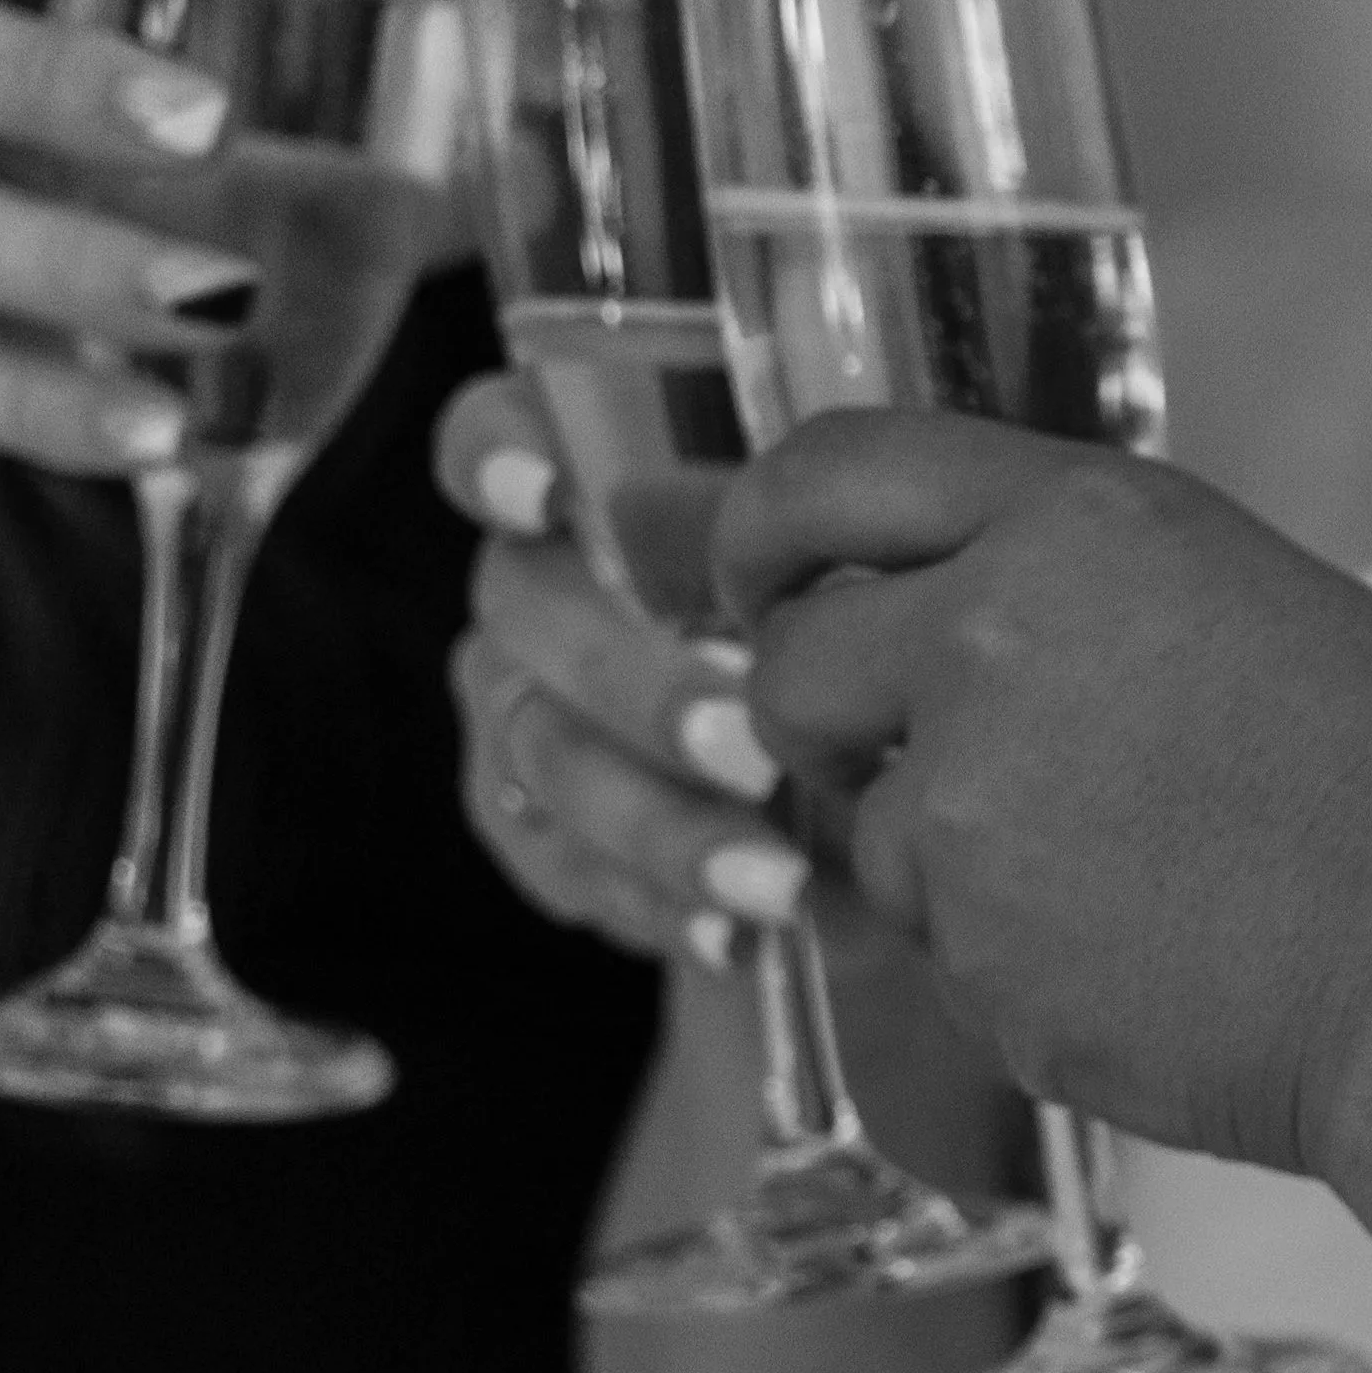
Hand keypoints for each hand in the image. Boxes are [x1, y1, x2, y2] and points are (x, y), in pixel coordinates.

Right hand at [434, 368, 816, 966]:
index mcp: (604, 483)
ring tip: (777, 878)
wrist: (873, 802)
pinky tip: (738, 936)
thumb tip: (861, 570)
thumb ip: (838, 546)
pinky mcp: (528, 824)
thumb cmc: (875, 645)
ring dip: (661, 820)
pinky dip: (657, 904)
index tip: (546, 496)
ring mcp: (519, 704)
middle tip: (750, 750)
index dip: (493, 454)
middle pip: (527, 606)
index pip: (492, 436)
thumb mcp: (879, 583)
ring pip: (542, 752)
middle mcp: (540, 582)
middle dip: (639, 683)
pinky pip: (559, 863)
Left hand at [715, 411, 1371, 1177]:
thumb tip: (962, 629)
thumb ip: (1078, 592)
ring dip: (945, 860)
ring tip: (1127, 882)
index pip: (833, 468)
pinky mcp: (976, 963)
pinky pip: (941, 953)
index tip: (754, 575)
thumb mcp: (1244, 598)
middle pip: (793, 663)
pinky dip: (1008, 962)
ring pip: (869, 833)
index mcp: (1080, 523)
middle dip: (812, 713)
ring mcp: (966, 813)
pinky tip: (1144, 963)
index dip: (764, 524)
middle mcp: (990, 641)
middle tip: (876, 754)